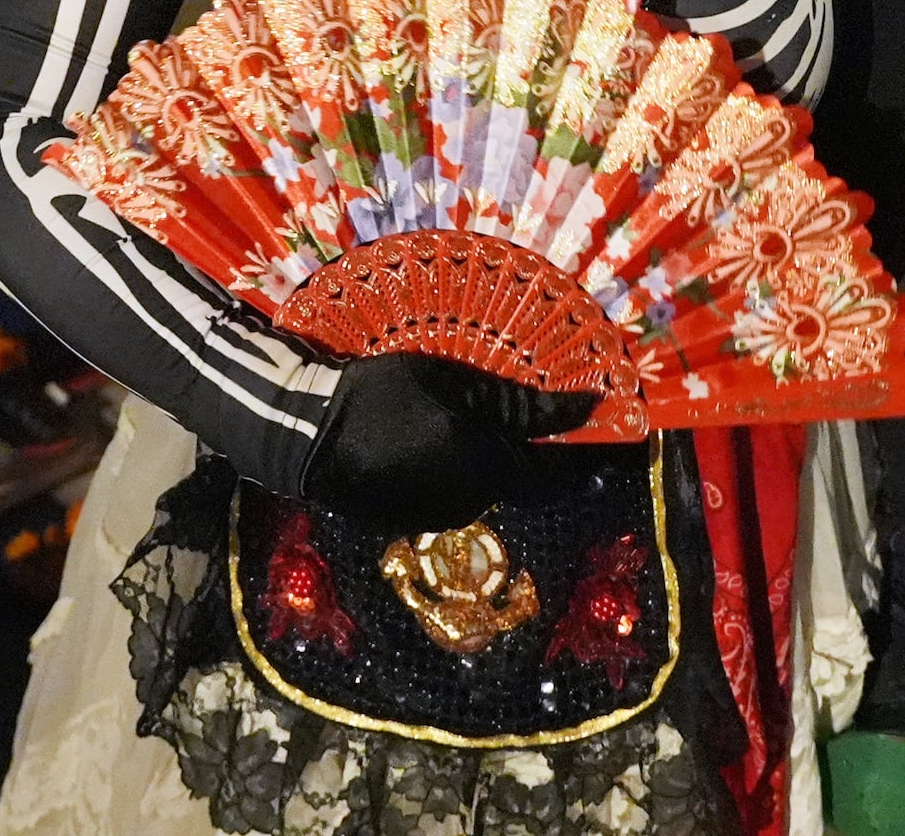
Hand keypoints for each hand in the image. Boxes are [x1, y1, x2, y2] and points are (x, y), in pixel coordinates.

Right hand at [300, 351, 597, 535]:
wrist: (302, 431)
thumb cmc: (383, 393)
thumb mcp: (455, 382)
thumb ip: (522, 403)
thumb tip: (586, 408)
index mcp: (487, 468)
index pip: (557, 474)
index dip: (584, 455)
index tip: (602, 431)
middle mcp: (470, 503)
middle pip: (518, 477)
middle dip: (522, 444)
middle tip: (508, 402)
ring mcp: (436, 517)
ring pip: (482, 484)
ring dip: (483, 453)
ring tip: (455, 412)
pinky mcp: (407, 521)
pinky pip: (447, 492)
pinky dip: (450, 465)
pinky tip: (423, 435)